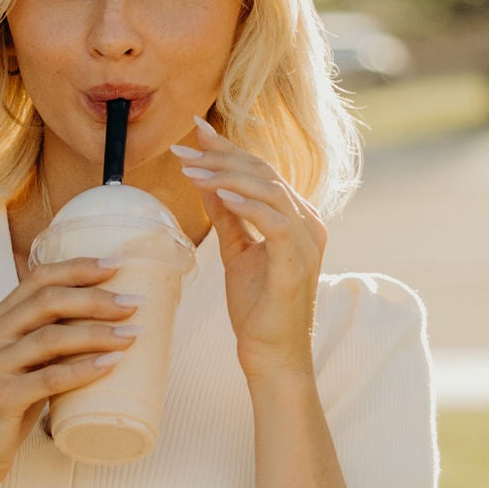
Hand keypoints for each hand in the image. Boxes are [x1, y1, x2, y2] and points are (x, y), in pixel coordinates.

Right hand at [0, 261, 136, 487]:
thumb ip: (44, 352)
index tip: (116, 266)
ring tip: (132, 334)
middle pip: (48, 301)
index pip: (36, 280)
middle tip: (133, 303)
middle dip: (96, 298)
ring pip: (51, 337)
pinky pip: (48, 378)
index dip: (77, 269)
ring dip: (98, 332)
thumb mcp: (17, 373)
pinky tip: (112, 365)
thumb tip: (100, 334)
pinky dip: (84, 369)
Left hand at [176, 116, 323, 379]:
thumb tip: (208, 182)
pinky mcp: (297, 263)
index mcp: (296, 217)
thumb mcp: (237, 254)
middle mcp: (308, 223)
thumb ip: (228, 217)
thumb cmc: (257, 310)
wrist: (271, 357)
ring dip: (226, 176)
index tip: (194, 130)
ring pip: (268, 190)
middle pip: (264, 173)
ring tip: (190, 169)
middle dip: (220, 157)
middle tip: (181, 150)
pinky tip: (219, 194)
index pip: (261, 171)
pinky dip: (247, 204)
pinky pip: (274, 222)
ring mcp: (306, 242)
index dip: (227, 148)